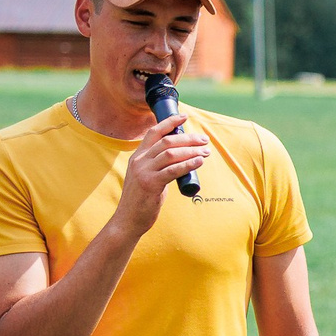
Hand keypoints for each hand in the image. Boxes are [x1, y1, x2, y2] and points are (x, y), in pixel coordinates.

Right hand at [112, 110, 209, 237]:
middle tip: (204, 140)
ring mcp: (144, 172)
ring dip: (191, 151)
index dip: (169, 123)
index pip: (153, 133)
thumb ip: (159, 166)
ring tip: (206, 152)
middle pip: (166, 141)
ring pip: (171, 154)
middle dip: (188, 138)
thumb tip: (181, 159)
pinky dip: (188, 164)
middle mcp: (139, 161)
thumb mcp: (147, 176)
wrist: (129, 218)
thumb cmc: (142, 199)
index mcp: (138, 157)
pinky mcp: (150, 184)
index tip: (184, 116)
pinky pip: (172, 171)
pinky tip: (199, 162)